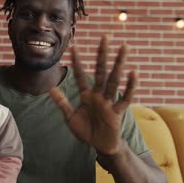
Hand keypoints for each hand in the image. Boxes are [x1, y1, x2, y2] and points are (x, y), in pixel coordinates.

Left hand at [50, 35, 135, 155]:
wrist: (100, 146)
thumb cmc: (87, 130)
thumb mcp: (70, 117)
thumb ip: (62, 102)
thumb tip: (49, 88)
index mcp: (87, 95)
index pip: (81, 75)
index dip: (77, 62)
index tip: (73, 47)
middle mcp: (98, 94)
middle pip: (100, 71)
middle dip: (102, 54)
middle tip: (105, 36)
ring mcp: (109, 101)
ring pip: (114, 79)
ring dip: (119, 63)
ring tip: (124, 47)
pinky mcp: (117, 112)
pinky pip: (125, 98)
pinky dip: (130, 87)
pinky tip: (133, 73)